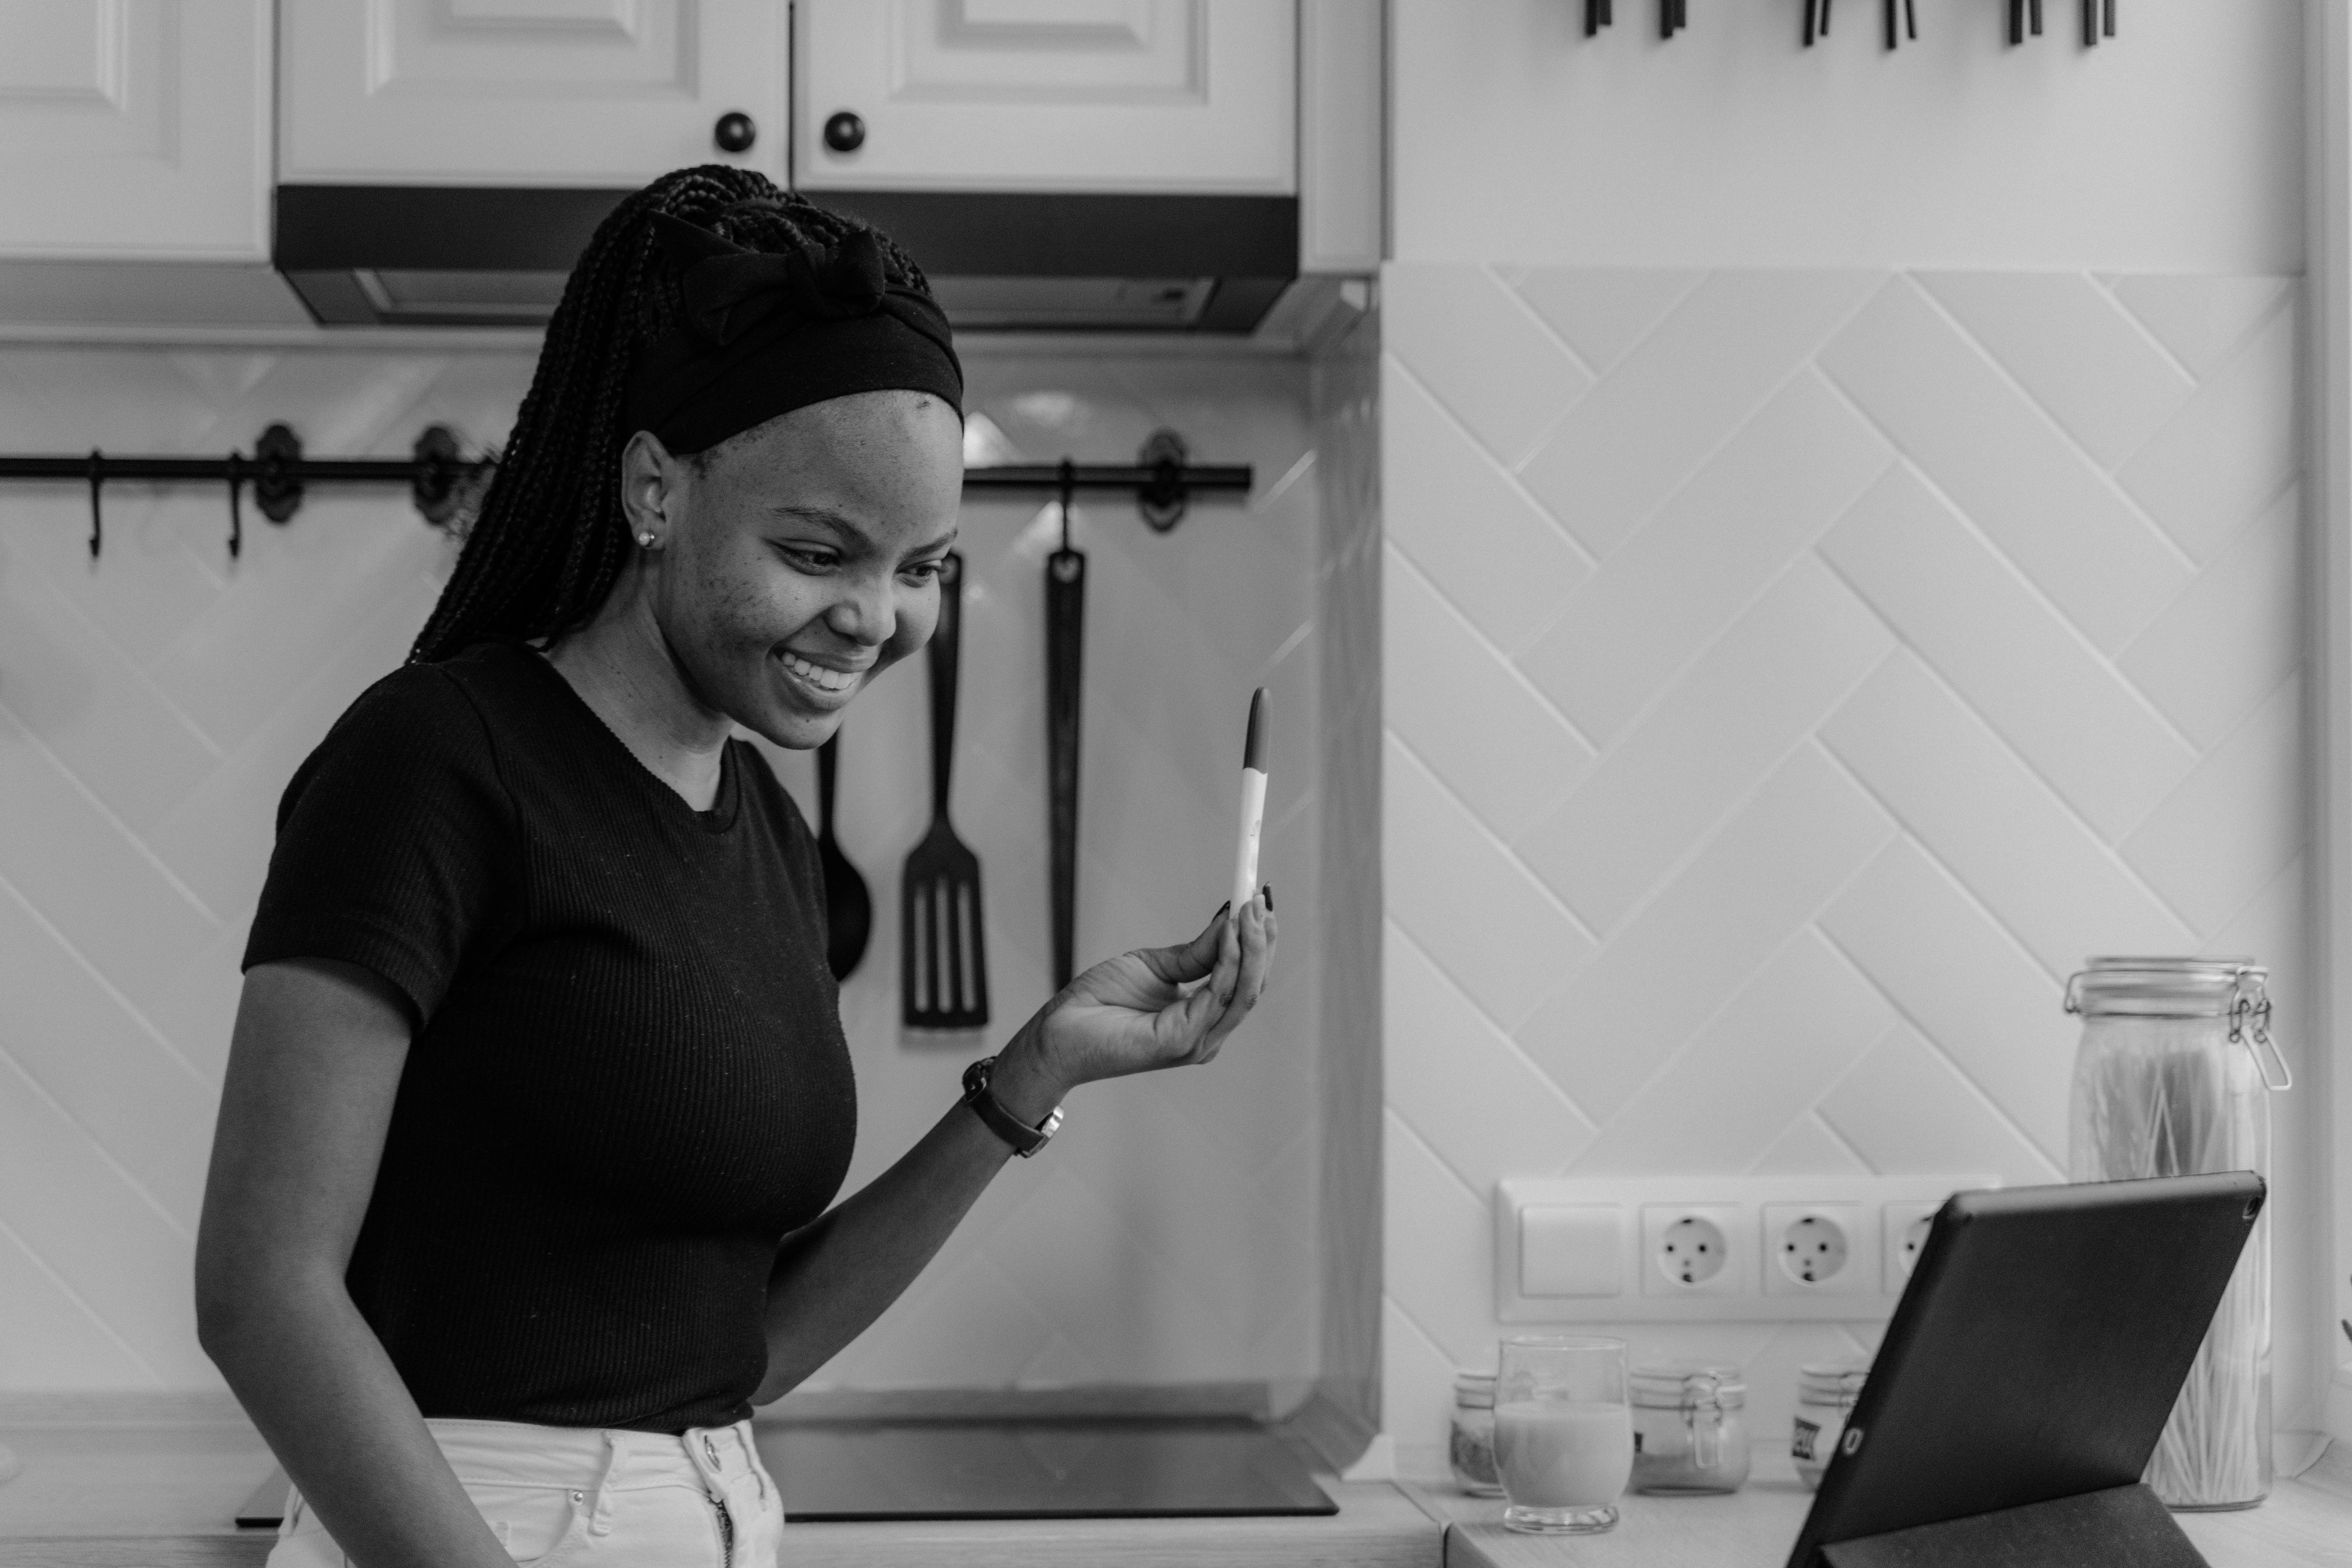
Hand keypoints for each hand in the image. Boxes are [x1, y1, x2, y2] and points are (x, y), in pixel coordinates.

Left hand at [989, 894, 1275, 1119]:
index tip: (1262, 902)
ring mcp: (1198, 1040)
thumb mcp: (1155, 966)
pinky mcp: (1182, 1041)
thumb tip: (1230, 921)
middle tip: (1263, 898)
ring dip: (1253, 946)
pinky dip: (1229, 960)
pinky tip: (1230, 931)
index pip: (1246, 980)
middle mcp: (1207, 1034)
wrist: (1058, 1033)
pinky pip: (1218, 994)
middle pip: (1254, 985)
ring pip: (1244, 991)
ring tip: (1252, 908)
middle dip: (1264, 940)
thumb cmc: (1100, 1003)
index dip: (1260, 943)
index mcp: (1203, 1019)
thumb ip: (1196, 953)